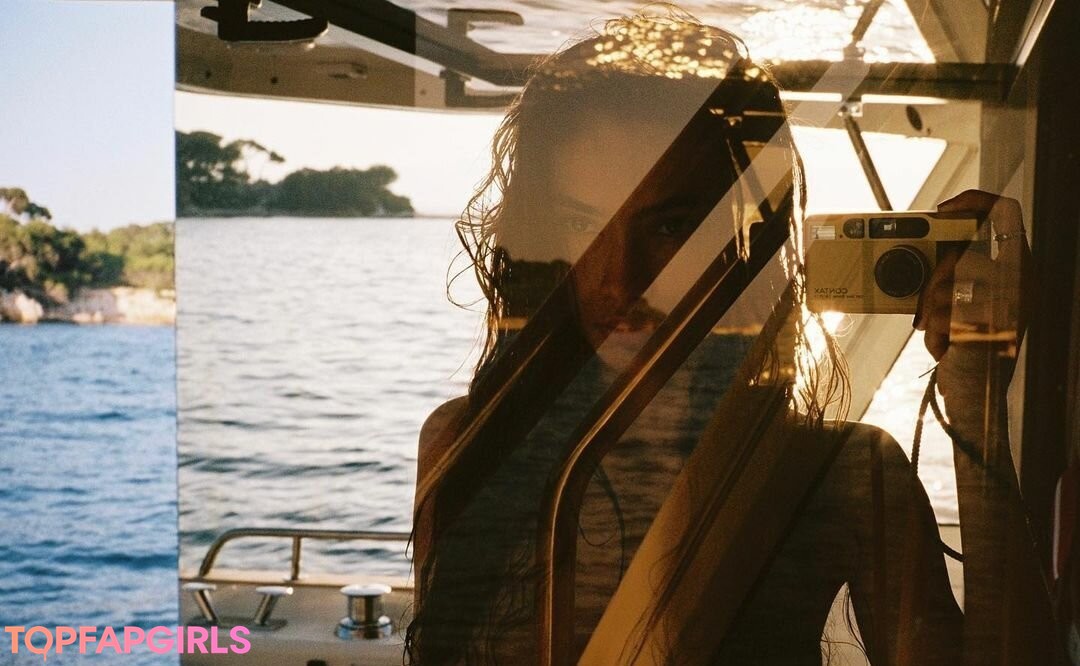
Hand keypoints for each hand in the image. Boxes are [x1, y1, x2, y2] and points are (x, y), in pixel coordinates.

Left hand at [914, 190, 1028, 360]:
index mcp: (1023, 269)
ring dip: (933, 312)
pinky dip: (935, 336)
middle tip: (928, 303)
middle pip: (963, 251)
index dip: (975, 201)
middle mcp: (1026, 283)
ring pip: (947, 283)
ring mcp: (1011, 304)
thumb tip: (933, 241)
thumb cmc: (967, 347)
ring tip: (942, 333)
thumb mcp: (969, 300)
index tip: (942, 210)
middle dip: (936, 278)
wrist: (977, 396)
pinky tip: (948, 350)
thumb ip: (961, 269)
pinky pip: (942, 317)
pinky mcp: (990, 327)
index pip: (1008, 212)